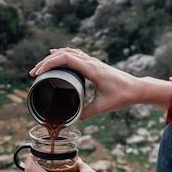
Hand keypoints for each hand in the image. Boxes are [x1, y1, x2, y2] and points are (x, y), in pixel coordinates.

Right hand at [29, 48, 171, 118]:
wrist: (137, 88)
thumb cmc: (122, 95)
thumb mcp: (103, 106)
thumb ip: (86, 113)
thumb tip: (72, 119)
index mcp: (91, 69)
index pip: (65, 59)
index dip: (49, 64)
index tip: (38, 73)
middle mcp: (90, 62)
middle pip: (63, 54)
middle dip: (45, 62)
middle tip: (33, 73)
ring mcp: (92, 61)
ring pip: (68, 52)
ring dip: (52, 57)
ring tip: (40, 67)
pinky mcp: (93, 64)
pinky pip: (74, 54)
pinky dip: (62, 54)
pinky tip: (56, 56)